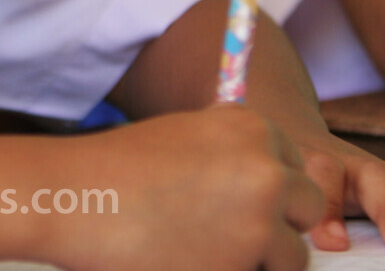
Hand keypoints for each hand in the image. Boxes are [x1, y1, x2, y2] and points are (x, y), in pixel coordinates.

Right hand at [44, 105, 324, 270]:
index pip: (297, 167)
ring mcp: (260, 221)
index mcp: (253, 128)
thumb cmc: (119, 169)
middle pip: (309, 208)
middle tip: (228, 233)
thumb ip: (234, 152)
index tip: (233, 200)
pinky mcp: (243, 265)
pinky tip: (190, 260)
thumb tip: (276, 181)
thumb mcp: (185, 136)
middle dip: (279, 225)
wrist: (75, 196)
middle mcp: (267, 169)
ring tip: (204, 250)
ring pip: (293, 256)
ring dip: (259, 259)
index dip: (269, 189)